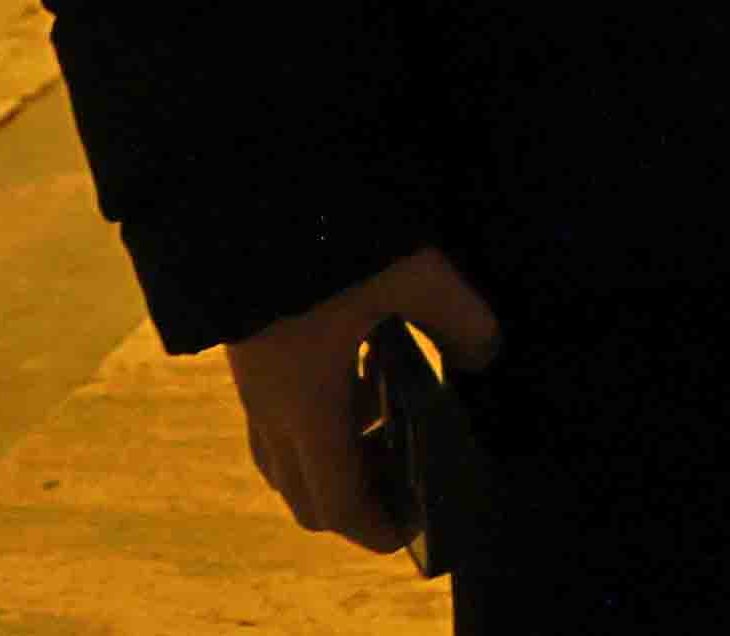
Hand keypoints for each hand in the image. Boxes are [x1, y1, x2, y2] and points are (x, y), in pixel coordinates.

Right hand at [223, 244, 499, 553]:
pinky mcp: (249, 356)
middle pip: (306, 491)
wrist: (243, 195)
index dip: (373, 527)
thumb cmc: (326, 241)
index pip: (335, 501)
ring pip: (289, 455)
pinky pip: (281, 417)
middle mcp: (270, 410)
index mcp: (305, 408)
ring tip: (395, 415)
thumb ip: (459, 319)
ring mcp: (253, 385)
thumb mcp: (411, 274)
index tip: (409, 533)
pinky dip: (323, 416)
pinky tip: (363, 364)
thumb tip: (486, 356)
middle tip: (409, 480)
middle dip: (356, 499)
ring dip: (339, 455)